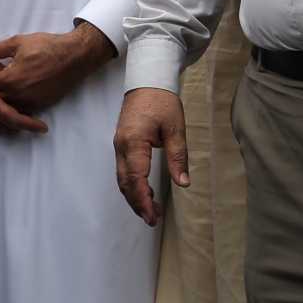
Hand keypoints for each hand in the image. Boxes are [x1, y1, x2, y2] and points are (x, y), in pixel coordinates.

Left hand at [0, 23, 114, 113]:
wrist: (75, 55)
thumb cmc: (46, 46)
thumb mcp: (17, 43)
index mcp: (10, 80)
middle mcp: (20, 95)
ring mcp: (32, 102)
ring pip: (10, 107)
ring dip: (4, 100)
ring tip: (1, 89)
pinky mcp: (43, 105)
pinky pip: (24, 109)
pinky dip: (17, 104)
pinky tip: (16, 94)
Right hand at [113, 87, 189, 226]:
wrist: (147, 82)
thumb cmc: (162, 103)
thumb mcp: (175, 129)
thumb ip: (178, 157)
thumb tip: (183, 183)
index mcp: (134, 142)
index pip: (135, 178)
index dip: (142, 200)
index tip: (152, 216)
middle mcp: (121, 146)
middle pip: (124, 182)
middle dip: (137, 203)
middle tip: (152, 220)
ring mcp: (119, 145)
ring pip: (121, 177)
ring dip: (133, 195)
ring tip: (150, 211)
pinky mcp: (122, 143)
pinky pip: (122, 169)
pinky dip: (131, 184)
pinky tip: (143, 191)